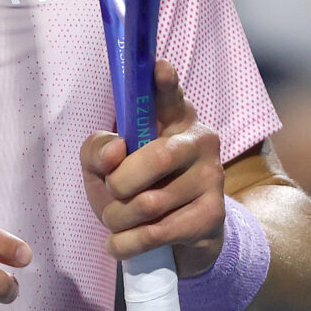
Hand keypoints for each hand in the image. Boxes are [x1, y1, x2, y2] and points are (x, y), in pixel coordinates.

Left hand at [81, 60, 226, 276]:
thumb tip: (116, 150)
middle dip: (119, 184)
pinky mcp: (213, 215)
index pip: (169, 94)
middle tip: (112, 191)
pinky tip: (119, 243)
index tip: (158, 67)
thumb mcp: (103, 166)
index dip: (164, 82)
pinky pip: (157, 232)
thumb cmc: (134, 186)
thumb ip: (97, 150)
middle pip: (155, 158)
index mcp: (172, 116)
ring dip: (117, 218)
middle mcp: (200, 140)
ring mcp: (212, 177)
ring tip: (116, 220)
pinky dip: (126, 243)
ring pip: (150, 202)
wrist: (175, 235)